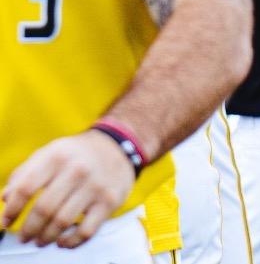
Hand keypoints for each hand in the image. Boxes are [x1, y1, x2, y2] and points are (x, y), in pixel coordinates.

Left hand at [1, 130, 133, 248]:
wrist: (118, 147)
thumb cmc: (77, 154)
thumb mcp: (50, 153)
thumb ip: (25, 173)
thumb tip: (5, 198)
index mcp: (57, 156)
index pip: (26, 188)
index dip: (12, 209)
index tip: (6, 222)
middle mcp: (77, 170)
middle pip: (44, 208)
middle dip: (29, 228)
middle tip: (24, 237)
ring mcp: (95, 186)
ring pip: (63, 222)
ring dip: (46, 237)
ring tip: (40, 240)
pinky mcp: (110, 201)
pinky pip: (87, 230)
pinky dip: (71, 241)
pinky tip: (62, 241)